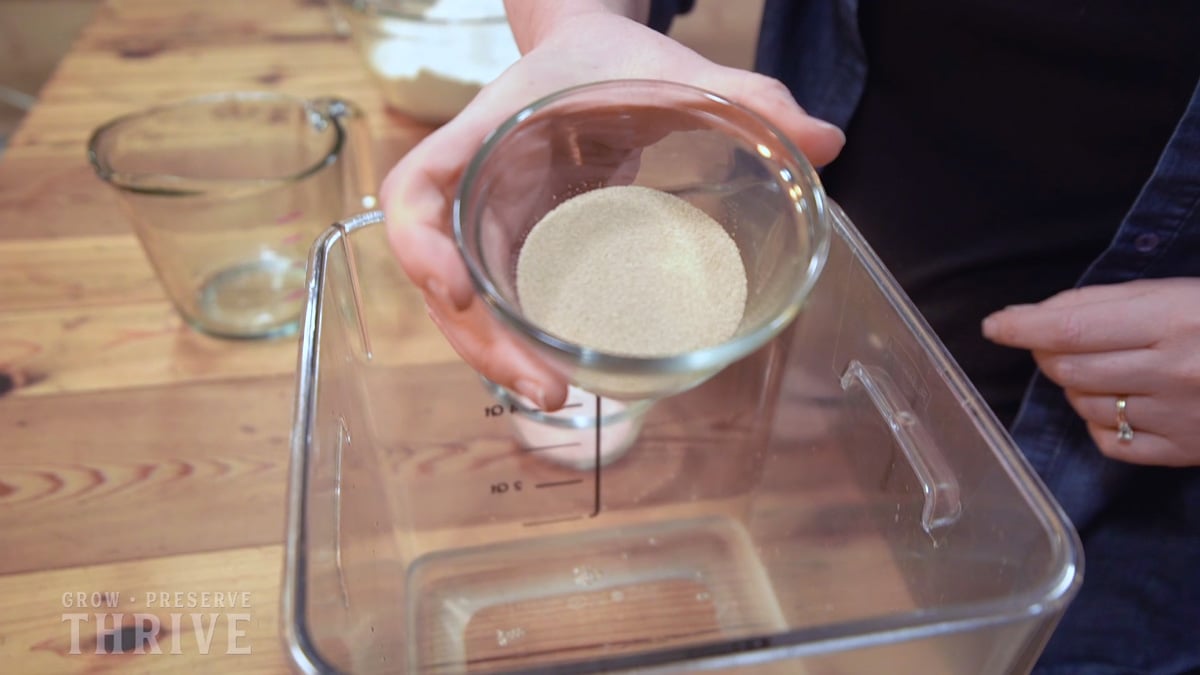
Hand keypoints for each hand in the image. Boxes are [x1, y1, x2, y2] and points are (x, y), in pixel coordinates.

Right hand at [379, 10, 845, 410]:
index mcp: (486, 134)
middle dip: (477, 340)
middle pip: (436, 274)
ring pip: (463, 303)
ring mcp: (489, 222)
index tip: (456, 289)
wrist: (587, 56)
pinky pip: (499, 300)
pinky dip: (517, 341)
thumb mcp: (671, 70)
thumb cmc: (611, 59)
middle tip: (548, 388)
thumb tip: (827, 144)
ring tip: (558, 398)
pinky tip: (561, 376)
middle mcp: (474, 186)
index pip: (416, 187)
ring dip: (495, 356)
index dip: (418, 245)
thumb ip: (745, 97)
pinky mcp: (515, 247)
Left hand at [982, 278, 1199, 466]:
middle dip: (1049, 352)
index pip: (1071, 327)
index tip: (995, 325)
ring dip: (1076, 384)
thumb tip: (1030, 317)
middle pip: (1069, 368)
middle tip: (1059, 340)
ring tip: (1107, 367)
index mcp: (1174, 319)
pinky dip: (1100, 422)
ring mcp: (1178, 416)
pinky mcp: (1185, 452)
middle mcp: (1173, 370)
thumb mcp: (1178, 293)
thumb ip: (1104, 303)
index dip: (1023, 327)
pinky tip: (1120, 403)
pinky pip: (1111, 442)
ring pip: (1083, 404)